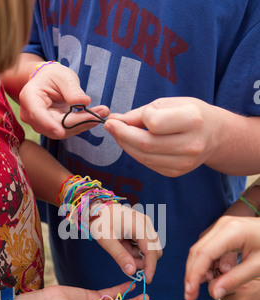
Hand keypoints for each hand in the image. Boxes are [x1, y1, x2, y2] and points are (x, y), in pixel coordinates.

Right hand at [19, 62, 108, 138]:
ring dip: (84, 124)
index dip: (49, 125)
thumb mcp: (63, 77)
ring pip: (64, 131)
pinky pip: (69, 130)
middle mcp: (32, 115)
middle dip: (79, 122)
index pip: (38, 115)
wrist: (50, 82)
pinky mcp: (53, 129)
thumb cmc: (54, 76)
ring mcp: (42, 124)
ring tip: (102, 112)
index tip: (61, 132)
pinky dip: (83, 124)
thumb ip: (72, 90)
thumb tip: (84, 102)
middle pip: (55, 125)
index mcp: (29, 98)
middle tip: (100, 114)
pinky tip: (96, 116)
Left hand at [89, 203, 162, 282]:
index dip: (150, 267)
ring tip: (120, 247)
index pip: (152, 251)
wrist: (95, 207)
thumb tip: (132, 272)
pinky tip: (123, 244)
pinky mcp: (142, 227)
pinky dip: (135, 249)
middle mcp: (146, 224)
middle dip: (143, 261)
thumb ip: (120, 256)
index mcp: (139, 226)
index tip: (146, 280)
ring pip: (149, 249)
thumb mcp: (107, 241)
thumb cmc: (100, 222)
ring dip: (137, 255)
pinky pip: (144, 244)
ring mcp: (145, 225)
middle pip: (155, 251)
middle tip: (126, 263)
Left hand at [104, 97, 219, 176]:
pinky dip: (136, 154)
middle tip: (109, 125)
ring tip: (117, 134)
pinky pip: (148, 164)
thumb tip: (115, 121)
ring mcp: (184, 162)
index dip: (137, 118)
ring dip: (125, 145)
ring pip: (144, 157)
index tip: (125, 116)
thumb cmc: (191, 113)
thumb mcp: (171, 103)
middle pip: (146, 144)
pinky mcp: (176, 172)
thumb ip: (142, 112)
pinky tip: (131, 144)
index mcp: (193, 120)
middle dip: (122, 135)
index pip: (154, 122)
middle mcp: (191, 144)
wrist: (215, 135)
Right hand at [184, 216, 259, 299]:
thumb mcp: (258, 266)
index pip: (203, 255)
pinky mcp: (223, 231)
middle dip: (192, 275)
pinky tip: (216, 276)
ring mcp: (221, 226)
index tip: (190, 295)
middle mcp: (222, 225)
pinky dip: (208, 264)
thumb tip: (213, 293)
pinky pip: (208, 248)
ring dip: (200, 270)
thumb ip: (235, 279)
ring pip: (200, 250)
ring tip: (211, 286)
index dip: (193, 276)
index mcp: (231, 231)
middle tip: (191, 296)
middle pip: (197, 252)